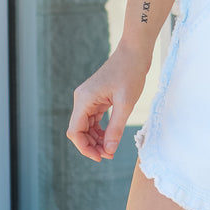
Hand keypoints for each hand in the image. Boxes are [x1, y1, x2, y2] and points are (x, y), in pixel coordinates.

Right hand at [67, 45, 149, 161]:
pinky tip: (110, 137)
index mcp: (84, 99)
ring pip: (86, 126)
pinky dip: (100, 129)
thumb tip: (109, 150)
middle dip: (91, 145)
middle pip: (79, 130)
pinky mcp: (96, 97)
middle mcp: (82, 99)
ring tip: (111, 149)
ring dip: (96, 139)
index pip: (75, 131)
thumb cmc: (130, 72)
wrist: (134, 51)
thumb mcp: (126, 103)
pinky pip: (93, 119)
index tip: (100, 157)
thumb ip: (116, 128)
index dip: (84, 148)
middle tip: (109, 155)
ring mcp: (88, 98)